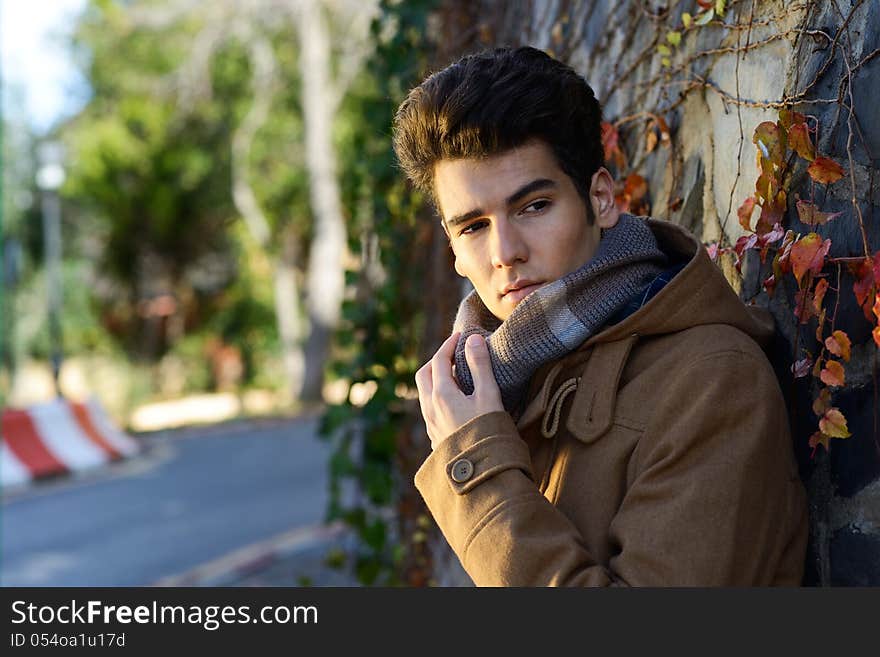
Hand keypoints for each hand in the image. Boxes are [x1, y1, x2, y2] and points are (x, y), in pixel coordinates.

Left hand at [415, 331, 503, 449]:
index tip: (461, 336)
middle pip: (424, 375)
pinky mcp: (436, 438)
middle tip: (454, 354)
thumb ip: (480, 366)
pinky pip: (430, 409)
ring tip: (456, 376)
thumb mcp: (489, 396)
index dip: (449, 344)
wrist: (482, 474)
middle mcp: (430, 409)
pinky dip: (438, 395)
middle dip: (437, 360)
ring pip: (425, 393)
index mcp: (441, 395)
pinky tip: (455, 402)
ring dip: (436, 379)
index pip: (439, 360)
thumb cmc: (489, 433)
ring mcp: (431, 425)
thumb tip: (472, 340)